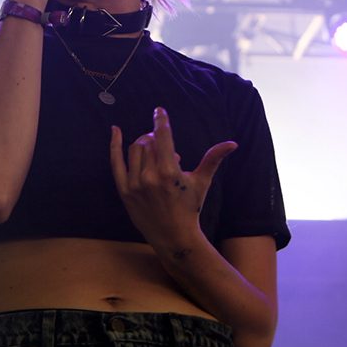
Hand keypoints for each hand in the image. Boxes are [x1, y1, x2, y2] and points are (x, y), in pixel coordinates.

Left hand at [109, 107, 236, 249]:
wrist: (173, 236)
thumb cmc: (190, 208)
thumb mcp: (202, 182)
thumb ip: (213, 159)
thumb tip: (232, 143)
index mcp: (169, 172)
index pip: (163, 136)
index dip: (161, 120)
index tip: (159, 110)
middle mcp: (150, 177)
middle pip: (149, 141)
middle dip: (157, 138)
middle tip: (164, 146)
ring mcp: (135, 184)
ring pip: (135, 149)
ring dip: (144, 144)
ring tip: (155, 154)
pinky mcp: (124, 191)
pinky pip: (116, 162)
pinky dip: (114, 145)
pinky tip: (115, 130)